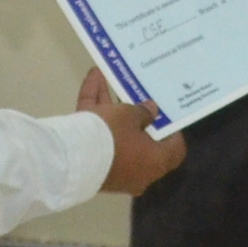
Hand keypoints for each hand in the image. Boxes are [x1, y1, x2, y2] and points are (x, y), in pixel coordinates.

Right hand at [79, 67, 185, 195]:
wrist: (73, 157)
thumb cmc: (114, 137)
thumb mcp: (131, 116)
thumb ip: (144, 112)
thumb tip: (152, 111)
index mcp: (155, 162)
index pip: (173, 150)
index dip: (172, 130)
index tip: (166, 113)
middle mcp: (137, 169)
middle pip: (140, 138)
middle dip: (134, 114)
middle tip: (137, 94)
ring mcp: (113, 166)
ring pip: (114, 132)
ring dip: (111, 105)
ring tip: (110, 77)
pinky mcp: (90, 159)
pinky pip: (96, 132)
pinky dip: (95, 107)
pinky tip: (94, 77)